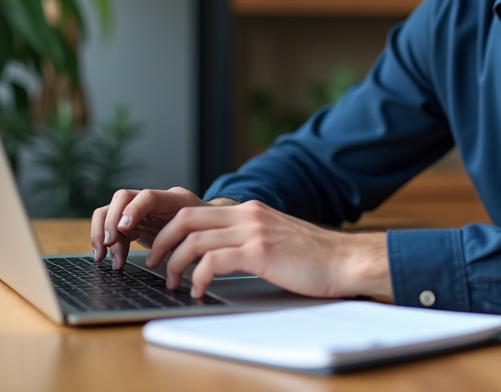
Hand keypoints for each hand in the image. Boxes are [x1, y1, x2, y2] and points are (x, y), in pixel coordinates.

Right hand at [90, 187, 235, 269]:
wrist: (205, 229)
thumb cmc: (205, 234)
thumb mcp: (202, 239)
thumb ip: (191, 246)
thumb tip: (179, 265)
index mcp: (176, 200)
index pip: (149, 196)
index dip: (135, 210)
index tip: (124, 229)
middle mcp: (154, 200)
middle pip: (122, 198)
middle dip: (111, 222)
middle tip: (110, 246)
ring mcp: (140, 209)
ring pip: (109, 210)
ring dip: (103, 234)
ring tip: (106, 258)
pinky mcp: (132, 222)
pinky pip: (109, 225)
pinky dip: (103, 240)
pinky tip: (105, 258)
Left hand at [144, 200, 391, 301]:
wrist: (345, 260)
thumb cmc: (314, 258)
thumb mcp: (276, 238)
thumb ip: (250, 238)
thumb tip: (220, 255)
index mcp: (249, 211)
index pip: (195, 210)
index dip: (170, 229)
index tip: (161, 250)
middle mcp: (248, 214)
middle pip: (186, 218)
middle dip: (163, 242)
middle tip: (154, 263)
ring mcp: (253, 231)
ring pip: (194, 240)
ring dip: (176, 264)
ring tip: (173, 283)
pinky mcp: (260, 252)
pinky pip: (213, 261)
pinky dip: (199, 278)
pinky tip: (200, 291)